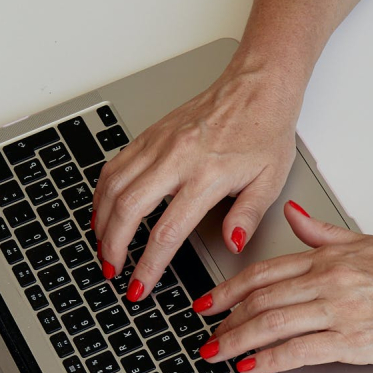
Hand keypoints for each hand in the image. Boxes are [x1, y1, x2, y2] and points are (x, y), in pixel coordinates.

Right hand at [93, 70, 298, 298]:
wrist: (256, 86)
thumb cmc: (265, 130)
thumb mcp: (270, 181)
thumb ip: (247, 216)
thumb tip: (232, 244)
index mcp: (207, 175)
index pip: (168, 231)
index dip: (149, 265)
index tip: (140, 287)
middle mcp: (176, 157)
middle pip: (129, 209)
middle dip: (113, 246)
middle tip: (112, 271)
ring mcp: (159, 143)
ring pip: (113, 185)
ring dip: (102, 220)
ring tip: (103, 246)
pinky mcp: (150, 134)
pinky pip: (115, 165)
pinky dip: (102, 191)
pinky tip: (103, 209)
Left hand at [194, 201, 372, 372]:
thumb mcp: (369, 241)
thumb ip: (324, 233)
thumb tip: (294, 215)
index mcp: (329, 257)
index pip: (265, 272)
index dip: (228, 288)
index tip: (207, 302)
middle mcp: (328, 281)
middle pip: (260, 300)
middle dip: (224, 318)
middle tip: (204, 333)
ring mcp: (338, 311)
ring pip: (272, 324)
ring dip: (237, 340)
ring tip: (216, 353)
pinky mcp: (352, 341)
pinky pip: (300, 350)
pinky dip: (270, 359)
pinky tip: (252, 367)